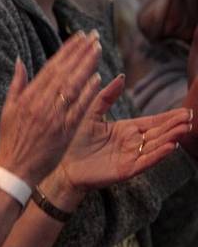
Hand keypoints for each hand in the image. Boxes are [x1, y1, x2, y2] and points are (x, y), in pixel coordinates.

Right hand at [0, 31, 102, 185]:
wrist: (16, 168)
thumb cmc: (11, 138)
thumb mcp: (8, 108)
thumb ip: (17, 83)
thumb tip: (20, 59)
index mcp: (28, 96)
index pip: (51, 67)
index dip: (66, 50)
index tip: (78, 37)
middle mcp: (41, 103)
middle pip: (64, 72)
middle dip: (80, 52)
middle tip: (94, 36)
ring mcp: (53, 116)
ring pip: (73, 86)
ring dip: (87, 66)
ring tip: (98, 49)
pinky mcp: (64, 130)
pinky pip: (79, 107)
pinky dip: (88, 92)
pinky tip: (98, 78)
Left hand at [56, 75, 191, 190]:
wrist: (62, 165)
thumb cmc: (75, 139)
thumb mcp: (91, 113)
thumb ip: (106, 96)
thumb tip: (120, 76)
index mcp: (125, 130)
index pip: (152, 122)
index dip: (168, 117)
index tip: (186, 110)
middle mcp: (131, 143)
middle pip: (158, 133)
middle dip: (175, 126)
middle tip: (191, 118)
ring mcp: (130, 157)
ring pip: (155, 146)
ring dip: (171, 138)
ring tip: (185, 129)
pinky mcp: (125, 170)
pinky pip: (145, 161)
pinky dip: (158, 154)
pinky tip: (171, 147)